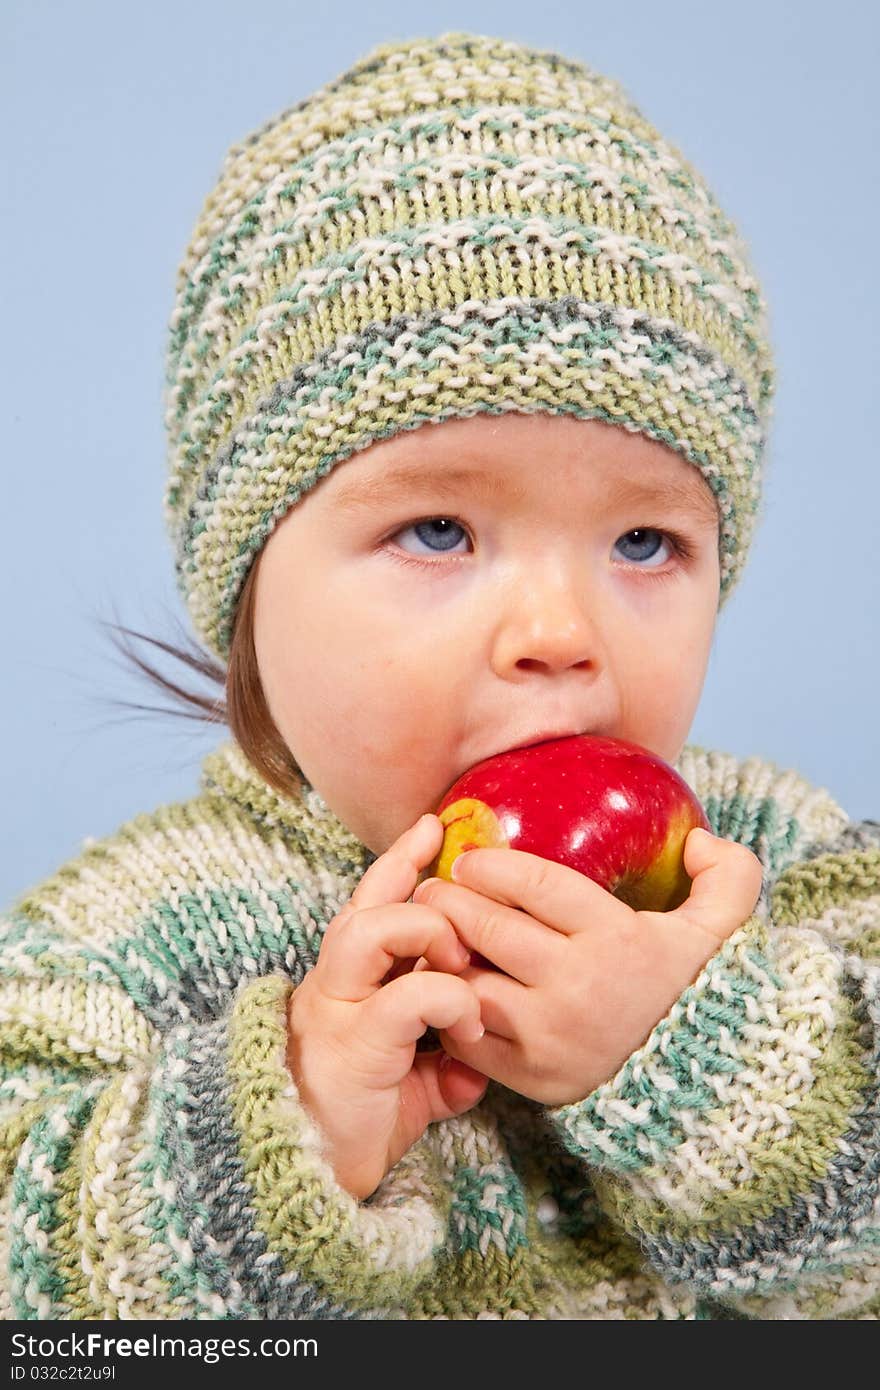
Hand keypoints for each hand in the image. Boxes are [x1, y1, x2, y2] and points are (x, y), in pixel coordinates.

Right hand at [286, 814, 487, 1200]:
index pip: (368, 905)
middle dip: (411, 878)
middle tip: (459, 895)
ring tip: (460, 959)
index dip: (399, 862)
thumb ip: (438, 1067)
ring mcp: (339, 1011)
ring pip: (373, 930)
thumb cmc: (352, 1129)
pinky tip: (471, 1027)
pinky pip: (411, 995)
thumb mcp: (407, 1089)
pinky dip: (451, 1000)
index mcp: (345, 986)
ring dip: (426, 931)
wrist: (305, 1181)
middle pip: (365, 903)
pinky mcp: (356, 1043)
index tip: (434, 828)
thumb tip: (476, 1067)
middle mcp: (333, 987)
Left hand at [412, 827, 762, 1105]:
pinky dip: (448, 1007)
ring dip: (442, 953)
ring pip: (469, 980)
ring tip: (431, 934)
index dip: (491, 865)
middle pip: (489, 928)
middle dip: (448, 900)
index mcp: (619, 940)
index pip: (535, 885)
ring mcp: (550, 1036)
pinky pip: (467, 1035)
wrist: (699, 1091)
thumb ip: (729, 875)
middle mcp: (579, 987)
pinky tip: (444, 987)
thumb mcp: (725, 932)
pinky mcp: (530, 1077)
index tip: (468, 859)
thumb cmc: (696, 995)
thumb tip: (699, 836)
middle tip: (431, 889)